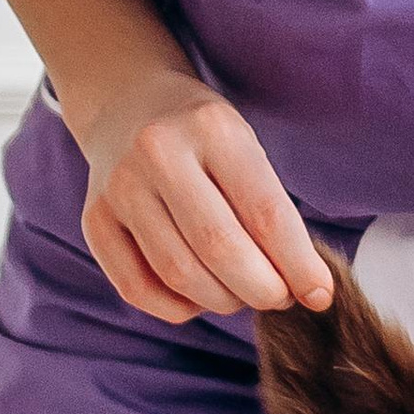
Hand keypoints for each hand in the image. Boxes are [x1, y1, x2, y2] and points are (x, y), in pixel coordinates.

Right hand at [74, 68, 334, 324]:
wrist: (128, 105)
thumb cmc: (203, 137)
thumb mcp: (245, 148)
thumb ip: (271, 211)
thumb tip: (306, 287)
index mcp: (212, 128)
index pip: (265, 212)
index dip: (298, 264)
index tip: (319, 294)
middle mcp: (158, 153)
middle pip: (220, 249)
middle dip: (262, 290)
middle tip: (280, 297)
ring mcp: (119, 187)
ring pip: (180, 275)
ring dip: (224, 301)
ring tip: (242, 293)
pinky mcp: (93, 220)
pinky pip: (138, 289)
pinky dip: (179, 307)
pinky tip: (199, 294)